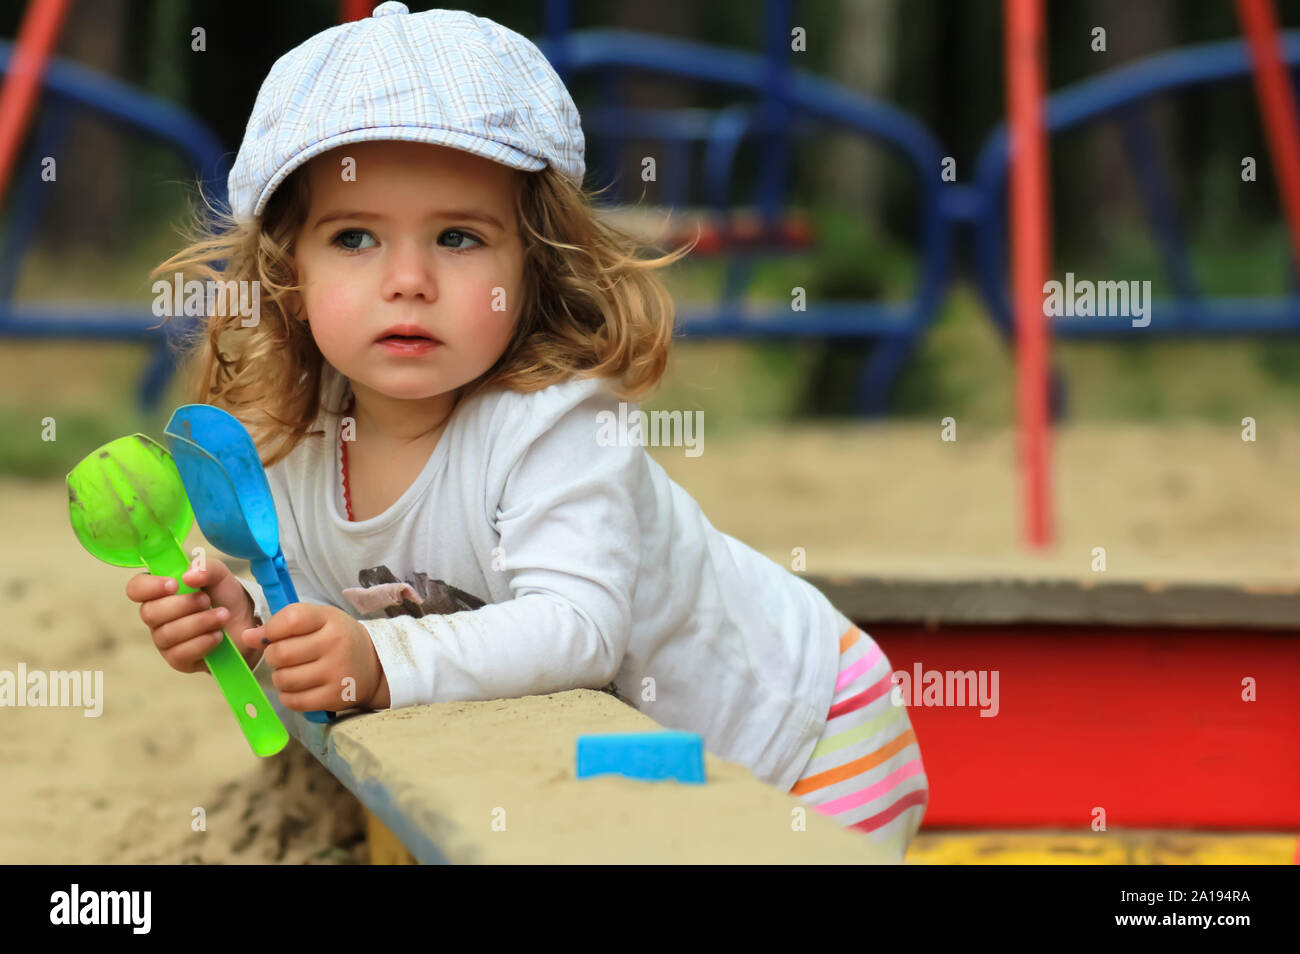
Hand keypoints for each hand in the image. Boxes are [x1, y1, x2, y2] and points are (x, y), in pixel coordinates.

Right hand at [128, 561, 260, 674]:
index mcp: (159, 591)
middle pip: (149, 613)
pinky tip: (218, 635)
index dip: (150, 587)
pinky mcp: (177, 659)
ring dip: (199, 622)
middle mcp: (156, 616)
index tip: (174, 585)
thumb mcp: (220, 575)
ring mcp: (164, 639)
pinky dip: (203, 642)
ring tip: (222, 616)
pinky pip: (180, 653)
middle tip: (207, 600)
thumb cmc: (224, 596)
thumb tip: (187, 576)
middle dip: (183, 605)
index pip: (136, 589)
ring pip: (167, 634)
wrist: (245, 622)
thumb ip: (205, 567)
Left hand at [239, 603, 386, 712]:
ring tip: (292, 672)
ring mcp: (336, 673)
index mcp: (330, 620)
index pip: (290, 619)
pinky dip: (288, 696)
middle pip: (281, 653)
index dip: (272, 629)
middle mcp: (335, 645)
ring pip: (283, 679)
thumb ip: (283, 623)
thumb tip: (247, 637)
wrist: (374, 666)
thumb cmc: (338, 639)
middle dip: (272, 656)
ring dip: (280, 677)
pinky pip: (293, 701)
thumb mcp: (318, 621)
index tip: (274, 636)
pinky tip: (299, 687)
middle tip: (283, 657)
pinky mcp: (334, 698)